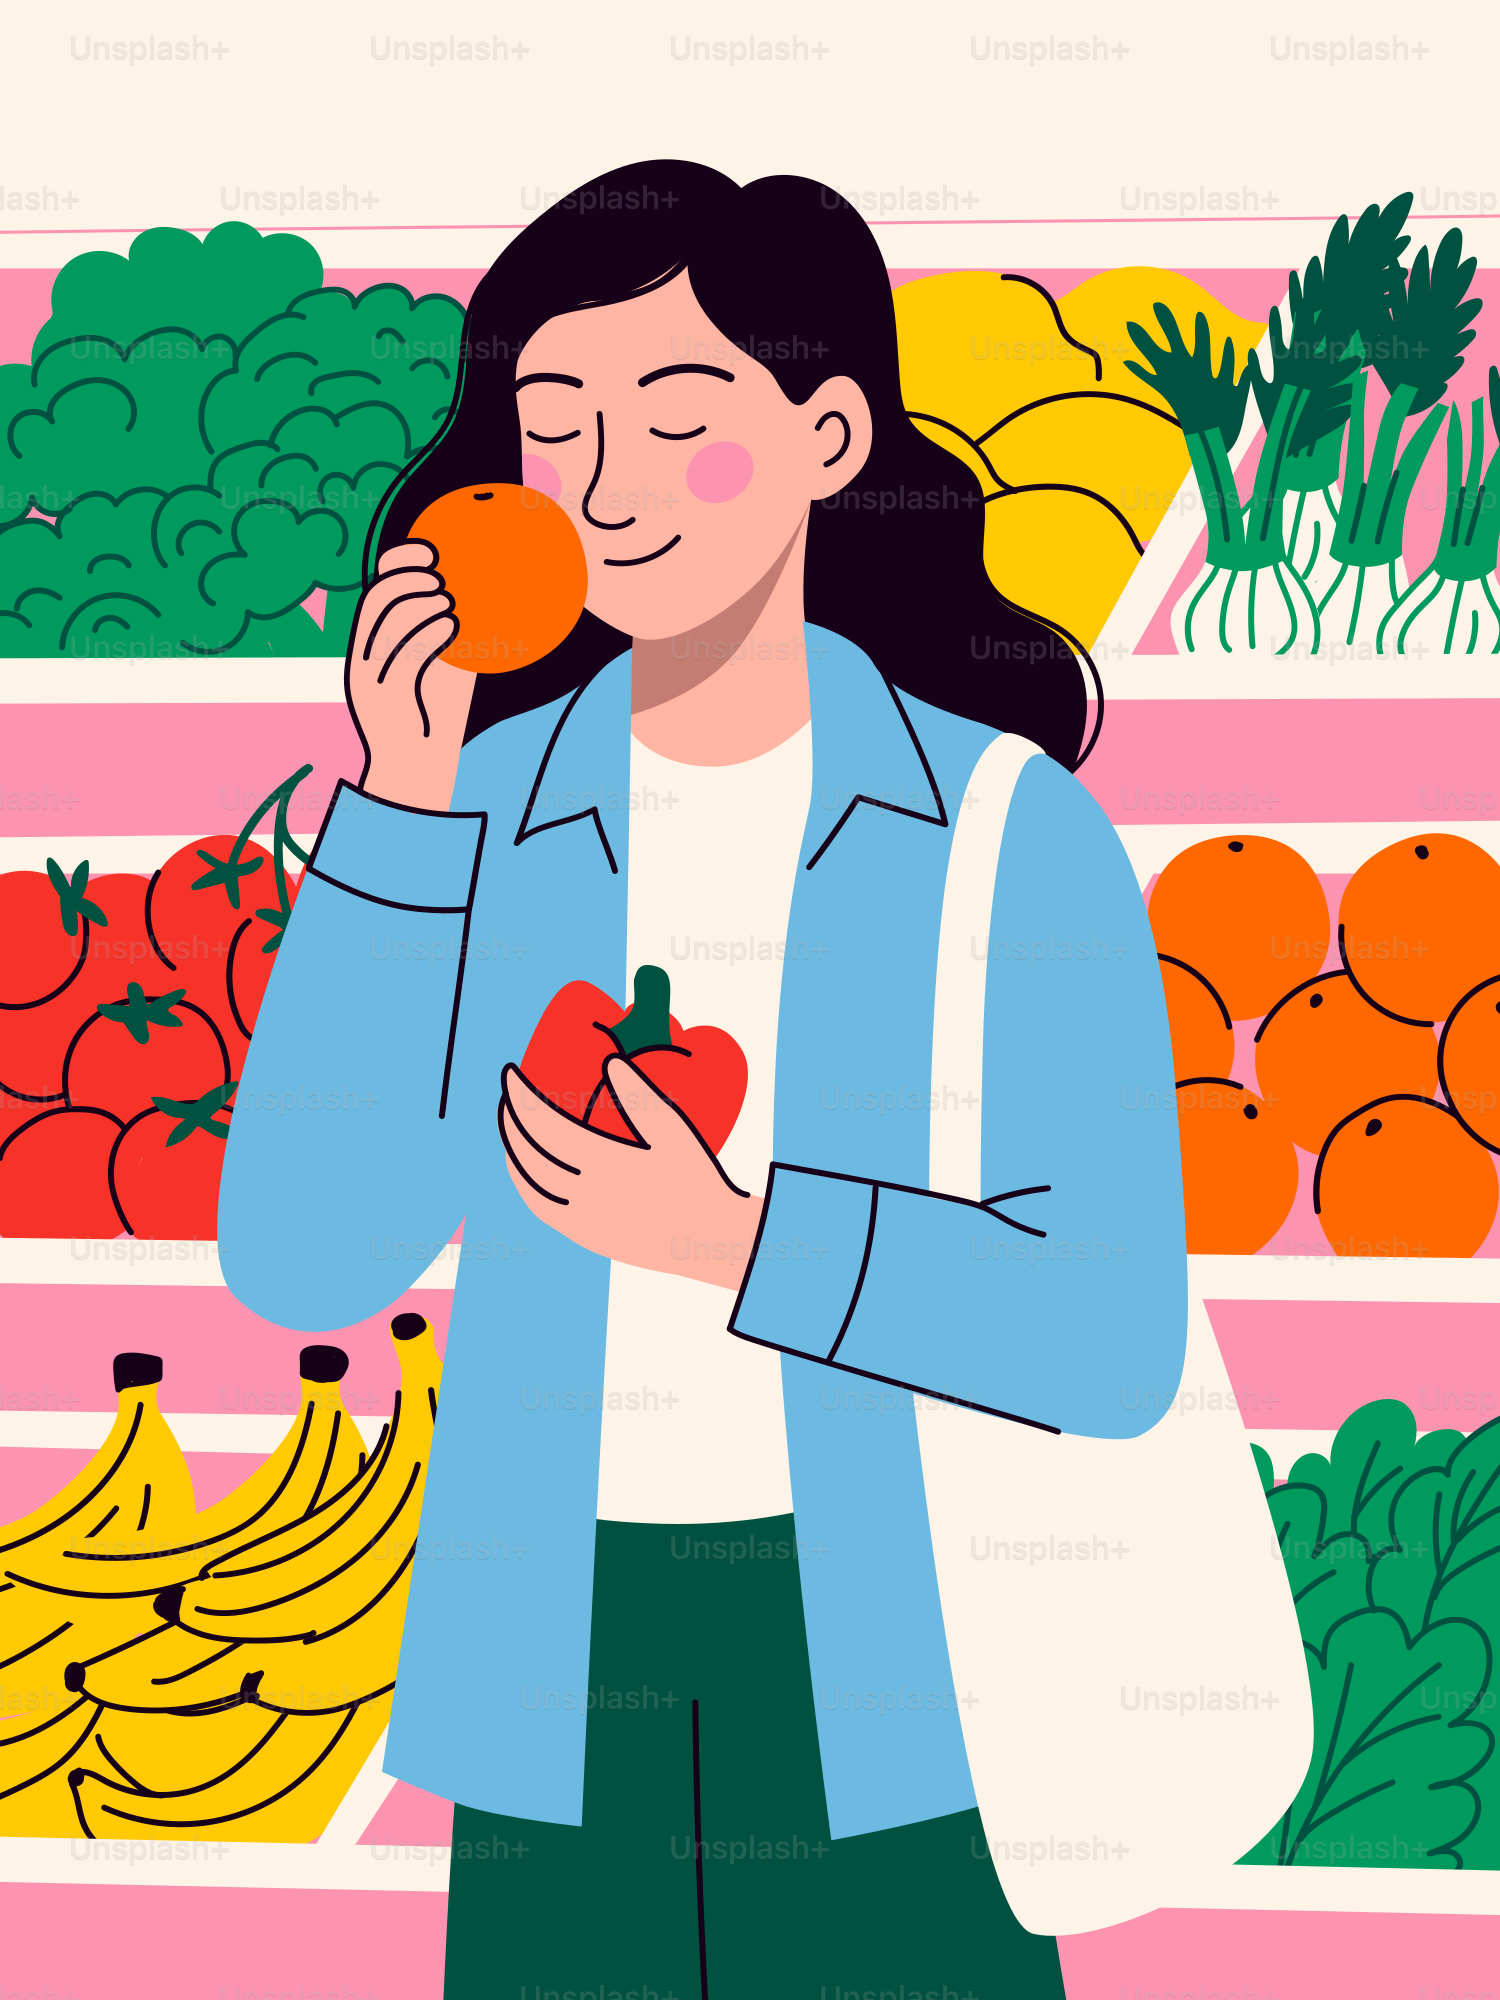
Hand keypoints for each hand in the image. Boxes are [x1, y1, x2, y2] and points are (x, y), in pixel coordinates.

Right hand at [347, 542, 473, 811]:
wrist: (415, 771)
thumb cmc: (433, 718)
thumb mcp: (447, 667)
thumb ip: (454, 635)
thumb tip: (492, 600)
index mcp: (372, 645)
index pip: (375, 590)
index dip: (398, 562)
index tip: (430, 549)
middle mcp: (363, 658)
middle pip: (376, 600)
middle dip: (408, 578)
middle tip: (443, 577)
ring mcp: (368, 680)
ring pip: (385, 624)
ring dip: (421, 603)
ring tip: (451, 603)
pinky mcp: (382, 701)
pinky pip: (401, 657)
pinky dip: (428, 633)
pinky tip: (453, 625)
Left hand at [500, 1058, 763, 1289]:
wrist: (708, 1238)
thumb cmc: (697, 1180)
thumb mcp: (676, 1132)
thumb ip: (640, 1096)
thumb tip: (609, 1062)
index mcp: (607, 1162)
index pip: (545, 1126)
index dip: (521, 1099)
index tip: (510, 1075)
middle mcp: (587, 1193)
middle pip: (529, 1153)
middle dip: (511, 1121)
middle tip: (506, 1096)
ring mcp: (582, 1218)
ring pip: (529, 1183)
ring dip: (513, 1152)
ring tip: (510, 1129)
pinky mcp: (585, 1236)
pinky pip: (541, 1209)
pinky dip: (524, 1185)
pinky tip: (524, 1170)